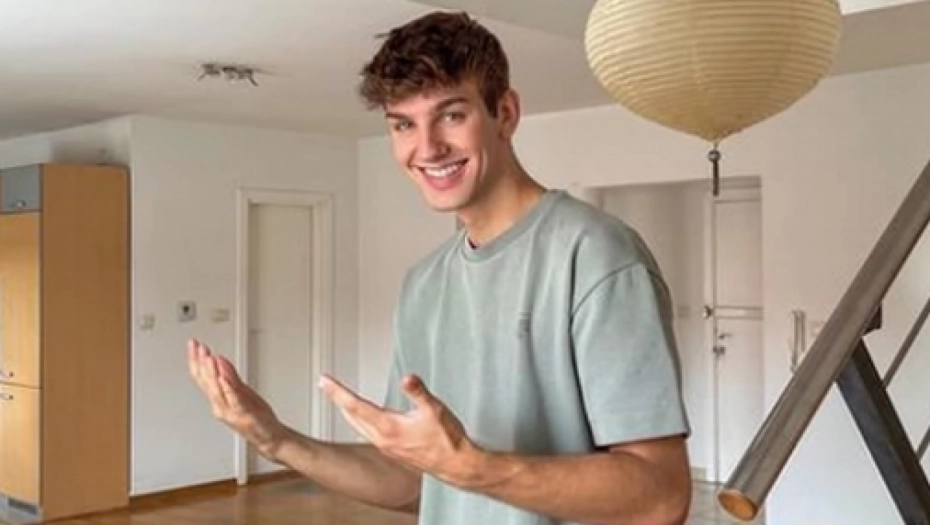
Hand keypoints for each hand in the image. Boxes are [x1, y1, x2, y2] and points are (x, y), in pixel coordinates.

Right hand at [187, 339, 287, 458]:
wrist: (269, 437)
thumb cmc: (255, 417)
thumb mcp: (242, 391)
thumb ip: (231, 376)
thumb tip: (219, 359)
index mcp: (219, 400)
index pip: (203, 377)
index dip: (196, 360)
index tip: (193, 345)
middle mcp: (221, 406)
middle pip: (206, 382)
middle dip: (200, 363)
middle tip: (197, 346)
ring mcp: (231, 411)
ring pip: (216, 390)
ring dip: (211, 372)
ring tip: (208, 357)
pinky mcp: (244, 415)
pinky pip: (233, 400)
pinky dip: (227, 388)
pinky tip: (223, 378)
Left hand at [320, 374, 481, 486]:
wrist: (456, 465)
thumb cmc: (447, 439)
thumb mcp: (434, 409)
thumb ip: (418, 392)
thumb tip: (407, 378)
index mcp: (389, 428)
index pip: (356, 406)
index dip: (338, 392)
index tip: (325, 381)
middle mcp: (383, 440)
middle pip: (352, 417)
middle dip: (338, 400)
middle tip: (326, 385)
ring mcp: (387, 448)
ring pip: (359, 427)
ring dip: (348, 412)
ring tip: (340, 401)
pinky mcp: (393, 453)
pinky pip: (369, 435)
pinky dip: (361, 423)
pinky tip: (366, 420)